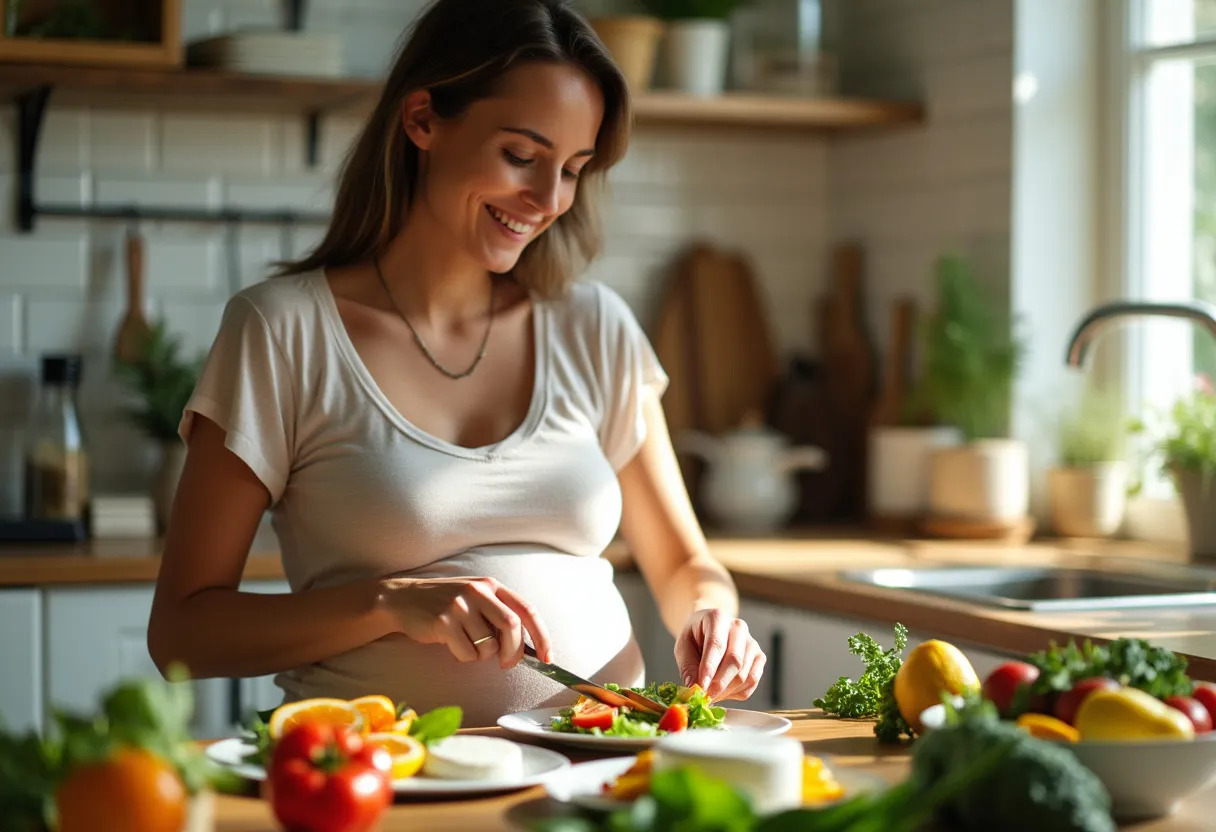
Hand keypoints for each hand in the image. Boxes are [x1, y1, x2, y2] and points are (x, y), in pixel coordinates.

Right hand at [384, 576, 551, 667]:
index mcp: (490, 585)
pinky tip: (451, 644)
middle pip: (512, 626)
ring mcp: (459, 605)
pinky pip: (467, 653)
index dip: (542, 635)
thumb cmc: (445, 604)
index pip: (527, 610)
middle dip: (514, 651)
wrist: (402, 599)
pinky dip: (465, 657)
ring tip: (467, 644)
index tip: (548, 657)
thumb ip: (498, 614)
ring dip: (483, 655)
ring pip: (489, 645)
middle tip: (506, 663)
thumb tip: (527, 648)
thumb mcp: (475, 598)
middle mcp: (477, 591)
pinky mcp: (443, 622)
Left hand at [674, 609, 764, 701]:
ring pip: (744, 675)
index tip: (701, 687)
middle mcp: (738, 627)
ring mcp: (752, 643)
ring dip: (726, 691)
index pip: (716, 644)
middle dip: (719, 684)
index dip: (709, 668)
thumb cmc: (695, 638)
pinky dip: (736, 693)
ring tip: (710, 694)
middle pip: (734, 661)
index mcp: (717, 618)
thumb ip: (688, 667)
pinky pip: (752, 682)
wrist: (708, 630)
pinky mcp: (759, 658)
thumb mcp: (683, 647)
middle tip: (705, 698)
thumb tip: (695, 688)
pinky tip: (723, 692)